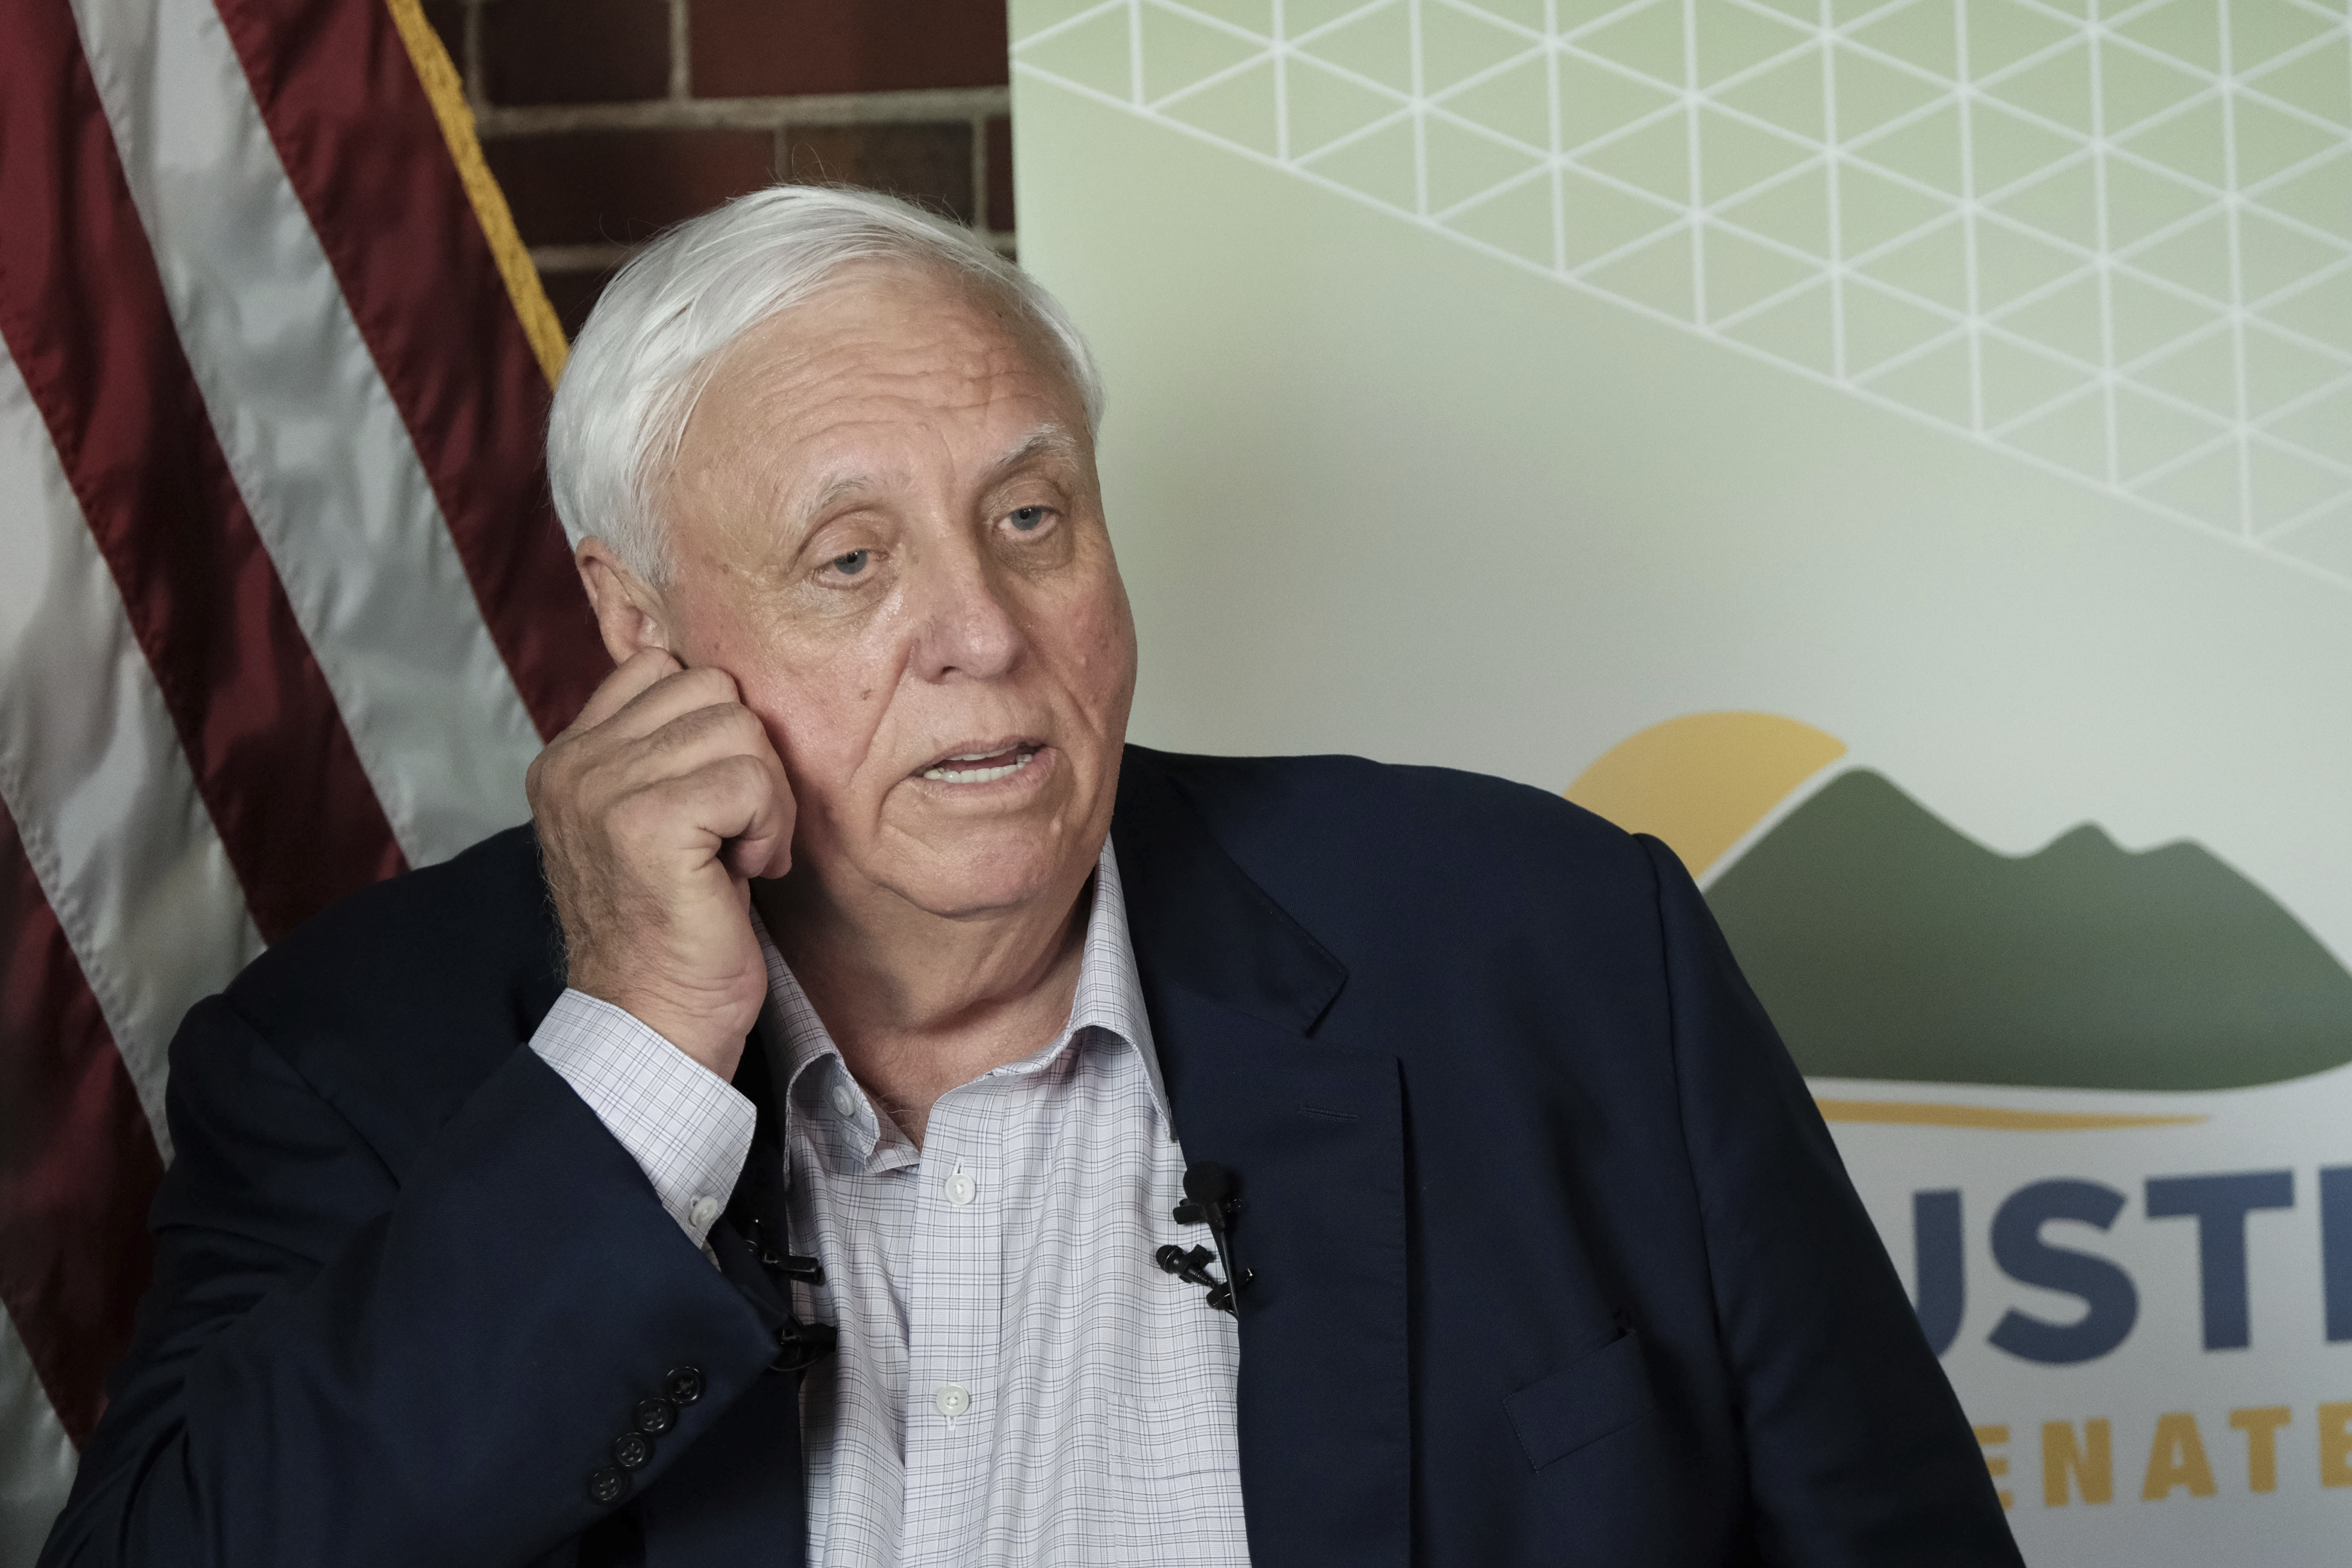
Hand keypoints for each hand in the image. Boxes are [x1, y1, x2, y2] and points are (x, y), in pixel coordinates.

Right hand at [526, 649, 794, 1077]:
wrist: (655, 1020)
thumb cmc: (674, 925)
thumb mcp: (655, 818)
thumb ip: (664, 749)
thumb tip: (727, 688)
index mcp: (570, 756)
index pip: (663, 668)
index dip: (714, 727)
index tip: (713, 800)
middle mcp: (575, 765)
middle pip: (711, 689)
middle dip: (748, 758)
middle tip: (737, 831)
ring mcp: (603, 790)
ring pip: (739, 728)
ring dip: (765, 797)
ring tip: (739, 855)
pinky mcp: (647, 824)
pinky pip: (750, 780)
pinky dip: (769, 828)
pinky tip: (747, 873)